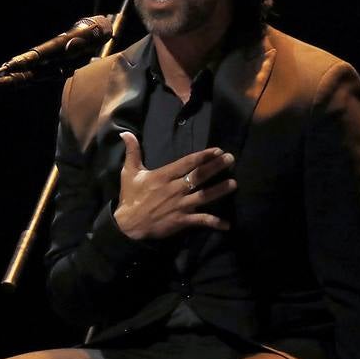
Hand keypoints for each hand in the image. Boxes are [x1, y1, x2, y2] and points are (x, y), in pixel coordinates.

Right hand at [113, 131, 236, 240]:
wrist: (128, 226)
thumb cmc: (131, 198)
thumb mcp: (129, 172)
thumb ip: (132, 152)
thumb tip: (125, 133)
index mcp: (164, 176)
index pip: (187, 163)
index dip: (203, 156)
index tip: (218, 150)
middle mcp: (175, 189)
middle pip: (199, 176)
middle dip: (216, 167)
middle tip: (231, 159)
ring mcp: (180, 205)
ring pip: (204, 196)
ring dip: (219, 190)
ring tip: (234, 183)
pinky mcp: (181, 220)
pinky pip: (201, 220)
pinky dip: (214, 222)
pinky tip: (227, 225)